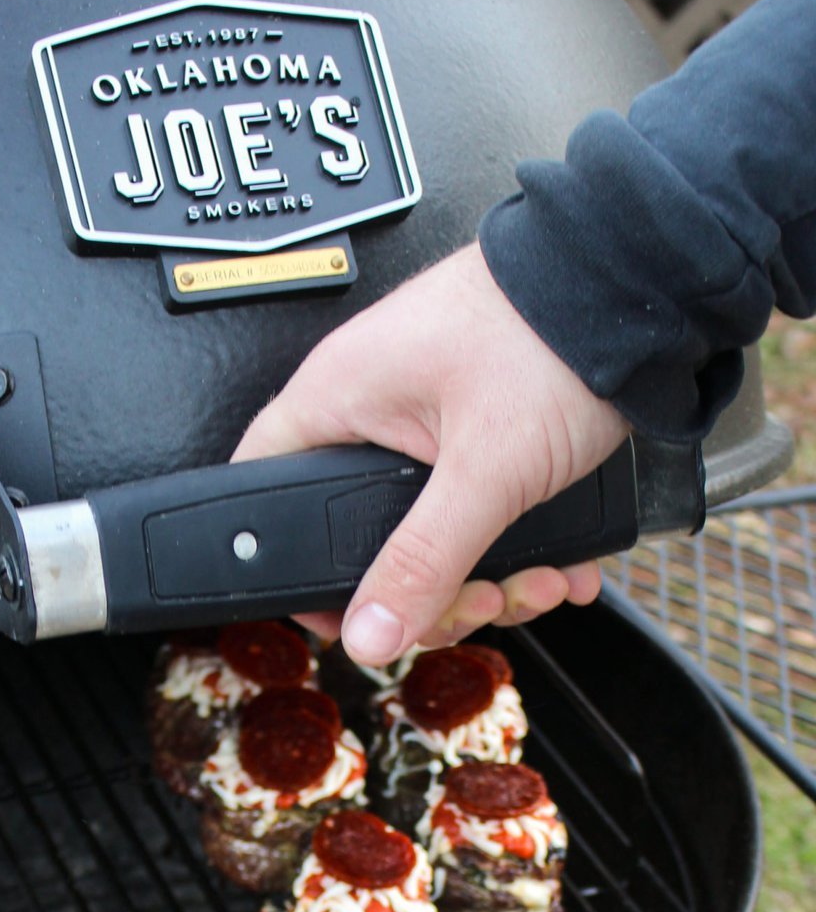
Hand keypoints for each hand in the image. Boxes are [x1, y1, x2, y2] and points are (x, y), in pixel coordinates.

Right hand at [232, 242, 627, 664]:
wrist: (643, 277)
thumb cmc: (551, 333)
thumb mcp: (483, 472)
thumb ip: (422, 561)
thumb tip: (369, 634)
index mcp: (339, 397)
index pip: (267, 490)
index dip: (298, 568)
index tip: (352, 616)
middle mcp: (375, 406)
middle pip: (364, 537)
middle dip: (432, 590)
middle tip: (477, 602)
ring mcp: (431, 418)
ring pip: (433, 534)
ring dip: (489, 579)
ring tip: (539, 582)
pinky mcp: (486, 428)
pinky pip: (483, 511)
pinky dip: (523, 548)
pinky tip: (562, 563)